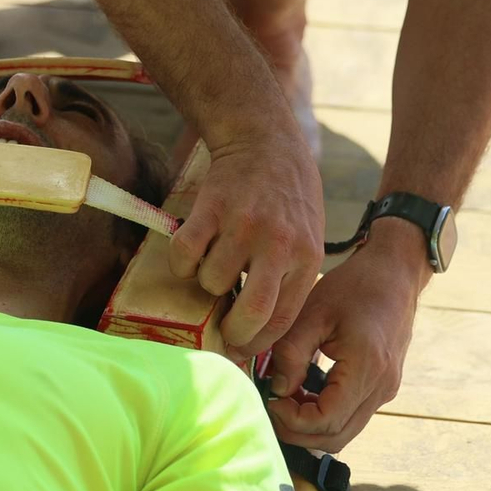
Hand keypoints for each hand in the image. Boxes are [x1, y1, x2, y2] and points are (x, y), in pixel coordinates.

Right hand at [171, 121, 324, 354]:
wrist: (265, 140)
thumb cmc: (289, 195)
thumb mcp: (308, 237)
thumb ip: (291, 277)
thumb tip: (264, 328)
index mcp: (305, 256)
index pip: (282, 319)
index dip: (257, 343)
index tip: (242, 350)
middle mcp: (277, 244)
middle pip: (250, 313)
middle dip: (232, 332)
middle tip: (222, 330)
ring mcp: (242, 226)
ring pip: (211, 283)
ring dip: (205, 281)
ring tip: (215, 260)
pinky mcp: (210, 209)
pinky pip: (184, 255)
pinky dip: (182, 260)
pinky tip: (193, 247)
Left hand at [262, 218, 423, 450]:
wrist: (394, 274)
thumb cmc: (353, 286)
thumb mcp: (312, 312)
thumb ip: (291, 353)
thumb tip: (276, 389)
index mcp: (366, 367)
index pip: (327, 421)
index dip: (292, 420)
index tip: (270, 399)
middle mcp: (382, 387)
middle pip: (336, 437)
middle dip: (298, 431)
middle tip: (271, 407)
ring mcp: (386, 390)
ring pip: (345, 432)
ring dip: (311, 425)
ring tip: (284, 398)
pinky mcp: (383, 387)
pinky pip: (352, 416)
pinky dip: (324, 414)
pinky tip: (303, 392)